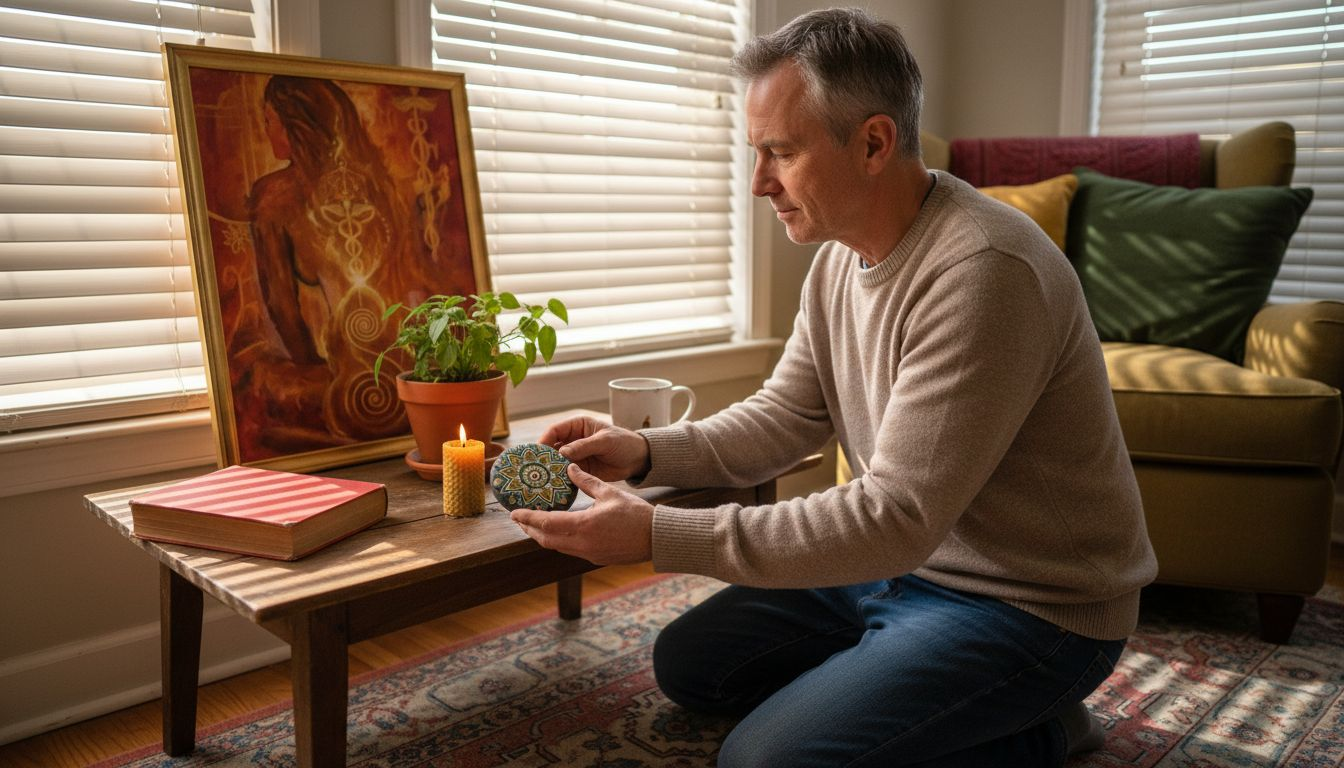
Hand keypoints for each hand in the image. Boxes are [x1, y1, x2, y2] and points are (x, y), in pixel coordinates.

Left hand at [511, 464, 653, 564]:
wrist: (656, 538)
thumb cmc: (636, 514)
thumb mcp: (610, 493)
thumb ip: (587, 481)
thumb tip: (571, 467)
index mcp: (583, 526)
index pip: (547, 523)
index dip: (528, 519)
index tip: (514, 513)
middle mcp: (582, 543)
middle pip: (546, 539)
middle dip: (530, 529)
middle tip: (520, 519)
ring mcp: (588, 553)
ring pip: (556, 547)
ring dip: (543, 536)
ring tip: (535, 524)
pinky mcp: (594, 558)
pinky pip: (569, 550)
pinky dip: (558, 541)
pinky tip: (558, 531)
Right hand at [540, 415, 649, 481]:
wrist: (638, 460)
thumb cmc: (624, 443)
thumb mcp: (605, 441)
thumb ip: (584, 446)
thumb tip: (562, 452)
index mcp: (577, 426)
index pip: (555, 430)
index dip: (544, 440)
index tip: (536, 452)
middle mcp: (572, 440)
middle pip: (552, 448)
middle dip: (543, 458)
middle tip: (534, 469)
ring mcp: (575, 456)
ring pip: (556, 463)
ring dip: (549, 471)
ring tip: (540, 480)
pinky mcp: (580, 470)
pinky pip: (566, 475)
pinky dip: (559, 480)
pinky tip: (553, 487)